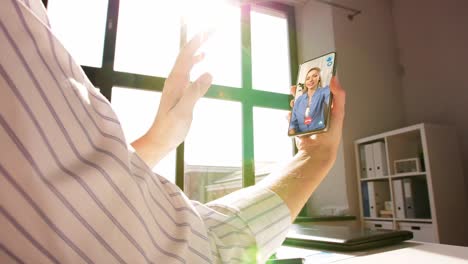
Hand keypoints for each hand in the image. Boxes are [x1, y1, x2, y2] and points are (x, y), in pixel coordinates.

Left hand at [131, 32, 212, 166]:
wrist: (159, 140)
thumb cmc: (170, 129)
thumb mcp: (183, 111)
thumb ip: (195, 92)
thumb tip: (209, 72)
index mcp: (175, 81)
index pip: (187, 54)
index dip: (197, 41)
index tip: (210, 30)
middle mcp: (174, 79)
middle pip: (186, 53)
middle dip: (198, 40)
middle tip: (213, 29)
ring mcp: (176, 84)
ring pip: (186, 60)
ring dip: (197, 47)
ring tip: (207, 38)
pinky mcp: (179, 91)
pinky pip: (187, 69)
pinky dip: (195, 60)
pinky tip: (202, 60)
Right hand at [290, 76, 345, 159]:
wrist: (317, 152)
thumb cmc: (331, 135)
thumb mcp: (339, 113)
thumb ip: (339, 96)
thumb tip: (335, 79)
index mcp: (328, 109)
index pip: (322, 92)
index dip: (317, 84)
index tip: (312, 76)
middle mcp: (317, 114)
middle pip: (308, 98)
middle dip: (302, 91)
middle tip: (298, 86)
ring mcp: (307, 120)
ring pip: (298, 106)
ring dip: (295, 102)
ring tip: (293, 100)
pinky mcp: (298, 127)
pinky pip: (291, 119)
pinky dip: (289, 116)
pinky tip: (290, 114)